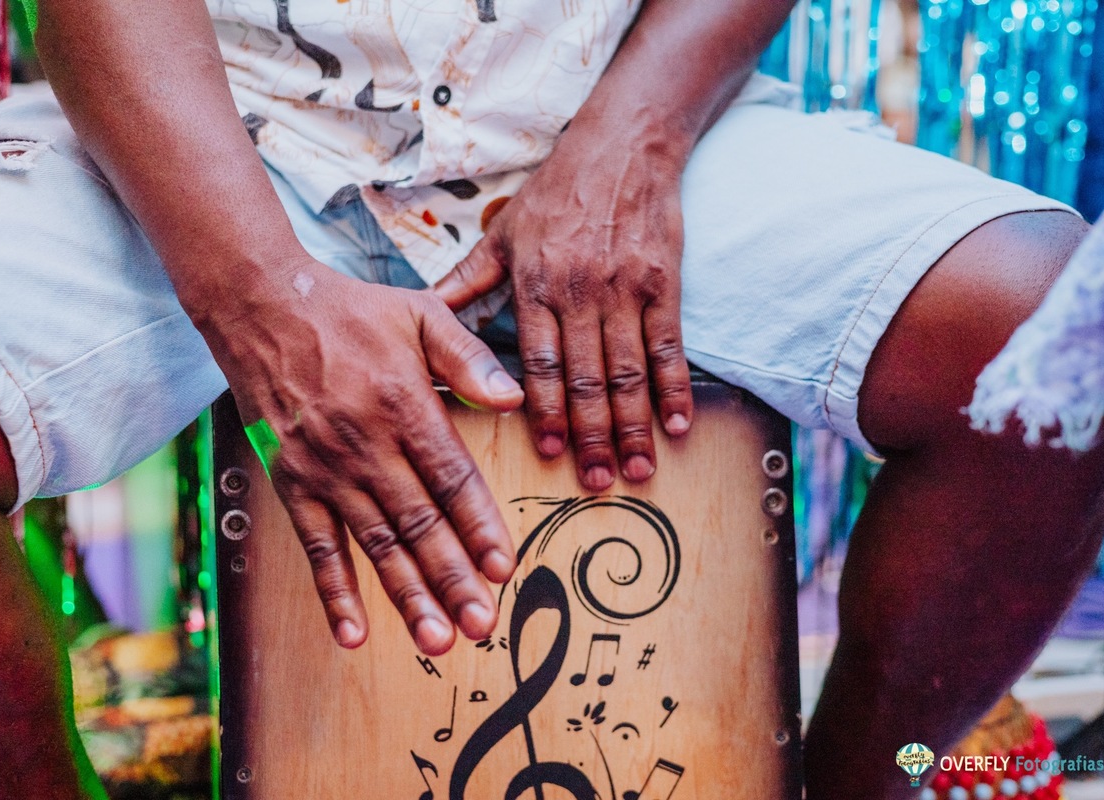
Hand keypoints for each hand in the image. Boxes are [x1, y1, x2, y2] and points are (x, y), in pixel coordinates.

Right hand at [204, 263, 523, 655]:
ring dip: (406, 595)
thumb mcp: (420, 314)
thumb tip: (515, 398)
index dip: (480, 527)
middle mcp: (367, 445)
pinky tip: (354, 633)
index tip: (505, 568)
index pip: (452, 479)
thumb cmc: (350, 313)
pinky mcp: (292, 483)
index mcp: (406, 405)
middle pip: (419, 523)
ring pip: (375, 544)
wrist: (262, 308)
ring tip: (436, 639)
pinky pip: (317, 547)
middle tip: (481, 625)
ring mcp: (327, 469)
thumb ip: (468, 358)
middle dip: (453, 579)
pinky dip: (335, 592)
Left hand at [434, 142, 692, 490]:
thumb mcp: (502, 233)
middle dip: (592, 435)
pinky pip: (669, 345)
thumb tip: (424, 315)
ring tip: (637, 470)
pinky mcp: (663, 283)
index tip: (550, 452)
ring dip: (634, 425)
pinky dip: (676, 387)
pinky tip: (679, 425)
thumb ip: (467, 280)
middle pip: (585, 378)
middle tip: (596, 483)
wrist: (623, 146)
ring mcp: (625, 290)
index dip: (544, 411)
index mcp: (535, 285)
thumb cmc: (557, 192)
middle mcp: (579, 293)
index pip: (537, 362)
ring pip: (628, 371)